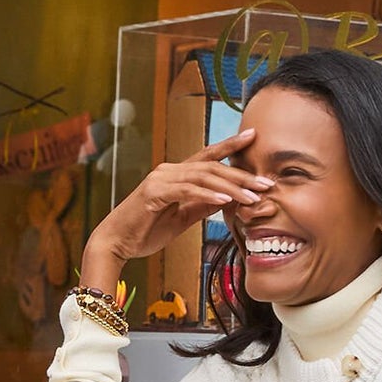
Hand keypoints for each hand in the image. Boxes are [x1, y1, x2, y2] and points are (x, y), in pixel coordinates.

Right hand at [79, 131, 272, 285]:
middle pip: (211, 166)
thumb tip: (226, 199)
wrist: (115, 244)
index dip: (230, 146)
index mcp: (175, 174)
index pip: (208, 157)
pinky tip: (225, 201)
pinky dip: (207, 195)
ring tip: (253, 197)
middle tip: (266, 183)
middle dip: (241, 174)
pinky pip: (186, 191)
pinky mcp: (154, 194)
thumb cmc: (145, 232)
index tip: (253, 137)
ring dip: (231, 187)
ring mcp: (160, 180)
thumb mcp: (181, 218)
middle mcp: (168, 170)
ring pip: (203, 177)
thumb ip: (201, 206)